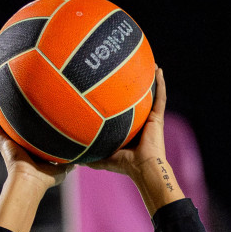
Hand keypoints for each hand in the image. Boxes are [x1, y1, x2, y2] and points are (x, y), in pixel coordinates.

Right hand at [0, 96, 68, 191]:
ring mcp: (8, 141)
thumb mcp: (61, 168)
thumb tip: (80, 160)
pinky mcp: (2, 141)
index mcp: (31, 147)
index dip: (30, 121)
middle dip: (12, 111)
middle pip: (14, 122)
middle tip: (12, 94)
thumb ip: (69, 162)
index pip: (30, 131)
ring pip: (0, 120)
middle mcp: (18, 142)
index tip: (33, 108)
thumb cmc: (45, 178)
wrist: (30, 181)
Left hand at [88, 69, 180, 216]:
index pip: (123, 109)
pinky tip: (158, 70)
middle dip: (136, 84)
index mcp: (129, 128)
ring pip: (151, 94)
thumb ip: (89, 154)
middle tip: (130, 68)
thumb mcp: (102, 157)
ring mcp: (150, 118)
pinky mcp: (158, 118)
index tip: (112, 84)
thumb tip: (70, 156)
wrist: (142, 168)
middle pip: (138, 98)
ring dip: (151, 79)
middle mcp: (140, 120)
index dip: (119, 98)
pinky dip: (160, 84)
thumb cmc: (124, 165)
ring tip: (148, 63)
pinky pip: (160, 97)